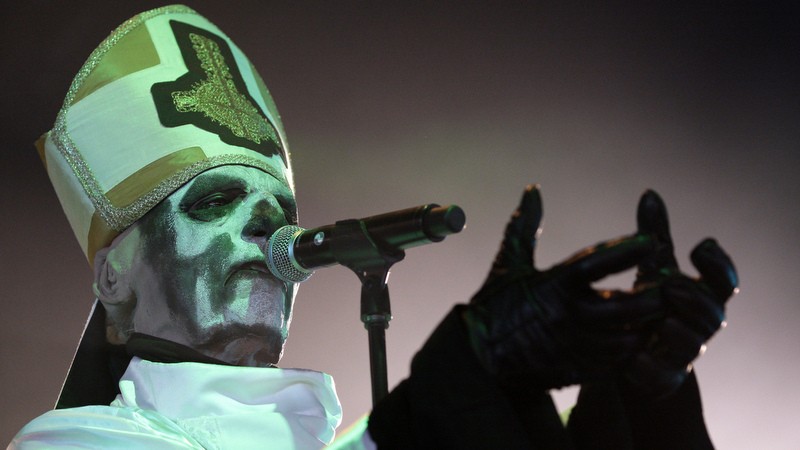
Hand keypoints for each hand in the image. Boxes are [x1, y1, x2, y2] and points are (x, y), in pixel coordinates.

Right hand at [464, 185, 661, 389]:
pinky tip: (640, 337)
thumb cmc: (494, 307)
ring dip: (648, 325)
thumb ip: (524, 226)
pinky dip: (635, 349)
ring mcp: (576, 346)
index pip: (596, 263)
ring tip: (662, 312)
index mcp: (553, 285)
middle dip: (653, 296)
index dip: (626, 250)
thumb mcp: (508, 264)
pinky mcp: (580, 370)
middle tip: (668, 284)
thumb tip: (532, 190)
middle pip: (627, 306)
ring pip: (630, 337)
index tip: (651, 239)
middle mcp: (568, 315)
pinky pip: (620, 363)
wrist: (478, 360)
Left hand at [624, 190, 738, 396]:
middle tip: (670, 286)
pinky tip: (634, 356)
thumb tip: (649, 193)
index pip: (725, 281)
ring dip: (678, 332)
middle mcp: (700, 325)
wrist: (636, 349)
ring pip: (693, 345)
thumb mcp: (652, 267)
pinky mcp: (662, 377)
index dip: (719, 265)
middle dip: (695, 299)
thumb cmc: (652, 300)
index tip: (700, 245)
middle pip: (713, 315)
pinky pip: (661, 376)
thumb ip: (654, 235)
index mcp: (703, 295)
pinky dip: (649, 366)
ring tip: (661, 321)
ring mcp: (683, 352)